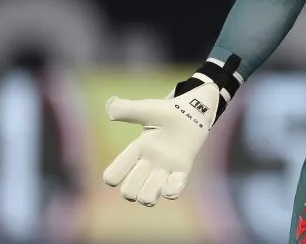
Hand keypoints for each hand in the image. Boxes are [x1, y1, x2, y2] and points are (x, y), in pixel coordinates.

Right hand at [102, 81, 218, 205]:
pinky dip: (173, 190)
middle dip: (134, 184)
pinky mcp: (182, 172)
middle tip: (148, 165)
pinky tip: (177, 176)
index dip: (114, 175)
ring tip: (162, 175)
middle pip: (128, 193)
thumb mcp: (147, 110)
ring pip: (147, 199)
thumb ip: (127, 109)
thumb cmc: (169, 111)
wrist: (195, 111)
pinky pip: (172, 193)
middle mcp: (147, 165)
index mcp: (136, 151)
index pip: (113, 176)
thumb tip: (109, 106)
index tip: (131, 159)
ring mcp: (165, 171)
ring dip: (152, 192)